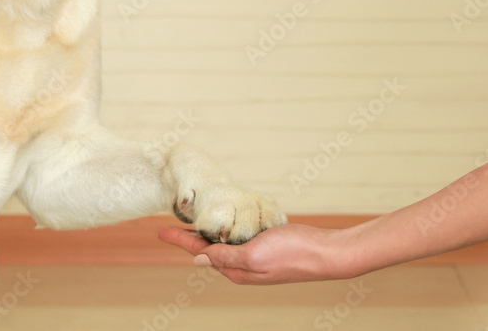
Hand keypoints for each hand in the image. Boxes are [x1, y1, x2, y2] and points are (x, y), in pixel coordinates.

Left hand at [157, 224, 358, 284]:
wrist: (327, 253)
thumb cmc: (293, 254)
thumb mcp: (254, 255)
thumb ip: (225, 256)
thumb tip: (197, 259)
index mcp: (235, 269)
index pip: (199, 252)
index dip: (178, 239)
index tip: (159, 230)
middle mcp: (242, 265)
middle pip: (208, 248)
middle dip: (190, 236)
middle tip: (173, 219)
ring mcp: (255, 257)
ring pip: (224, 243)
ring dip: (209, 232)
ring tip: (194, 219)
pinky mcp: (267, 247)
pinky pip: (241, 238)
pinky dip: (230, 228)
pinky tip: (228, 219)